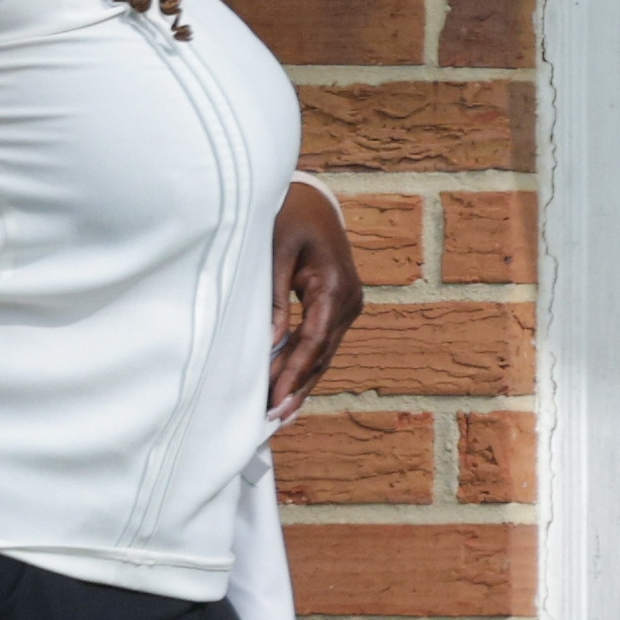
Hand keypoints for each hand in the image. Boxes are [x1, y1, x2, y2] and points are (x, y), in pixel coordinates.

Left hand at [269, 185, 363, 417]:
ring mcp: (348, 306)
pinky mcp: (339, 308)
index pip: (314, 339)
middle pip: (323, 354)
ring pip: (324, 354)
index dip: (293, 371)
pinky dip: (305, 366)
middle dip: (297, 387)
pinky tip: (290, 389)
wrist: (313, 200)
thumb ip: (272, 297)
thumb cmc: (289, 218)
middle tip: (273, 420)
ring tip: (279, 415)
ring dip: (302, 383)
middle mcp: (349, 300)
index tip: (274, 398)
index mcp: (336, 285)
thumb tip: (270, 343)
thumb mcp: (273, 250)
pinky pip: (322, 343)